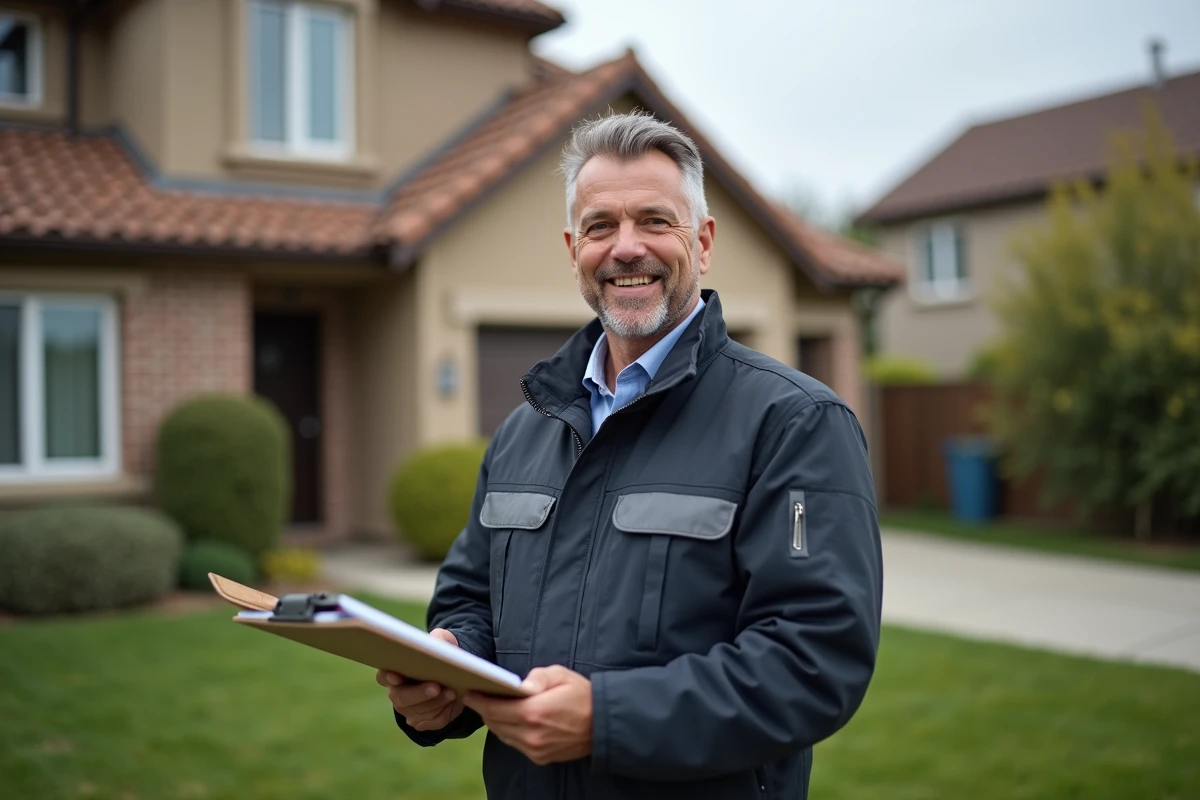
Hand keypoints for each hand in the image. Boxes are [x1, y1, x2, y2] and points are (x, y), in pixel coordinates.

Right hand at [375, 628, 463, 730]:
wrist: (457, 675)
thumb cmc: (442, 653)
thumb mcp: (442, 641)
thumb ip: (437, 639)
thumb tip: (434, 643)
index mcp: (395, 672)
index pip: (383, 676)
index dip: (388, 677)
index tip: (396, 675)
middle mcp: (397, 693)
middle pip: (401, 698)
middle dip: (419, 693)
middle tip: (436, 687)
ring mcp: (409, 710)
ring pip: (418, 712)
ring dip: (436, 703)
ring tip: (452, 693)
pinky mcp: (423, 721)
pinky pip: (431, 721)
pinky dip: (444, 713)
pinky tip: (454, 702)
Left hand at [462, 665, 592, 765]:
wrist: (604, 724)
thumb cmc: (582, 695)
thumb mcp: (560, 675)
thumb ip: (536, 677)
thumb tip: (518, 684)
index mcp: (533, 712)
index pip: (494, 709)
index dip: (478, 701)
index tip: (469, 693)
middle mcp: (531, 735)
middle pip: (495, 724)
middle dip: (484, 710)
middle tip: (478, 698)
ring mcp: (535, 749)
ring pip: (503, 735)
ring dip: (495, 722)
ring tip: (491, 708)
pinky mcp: (540, 757)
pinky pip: (515, 744)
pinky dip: (509, 732)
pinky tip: (509, 720)